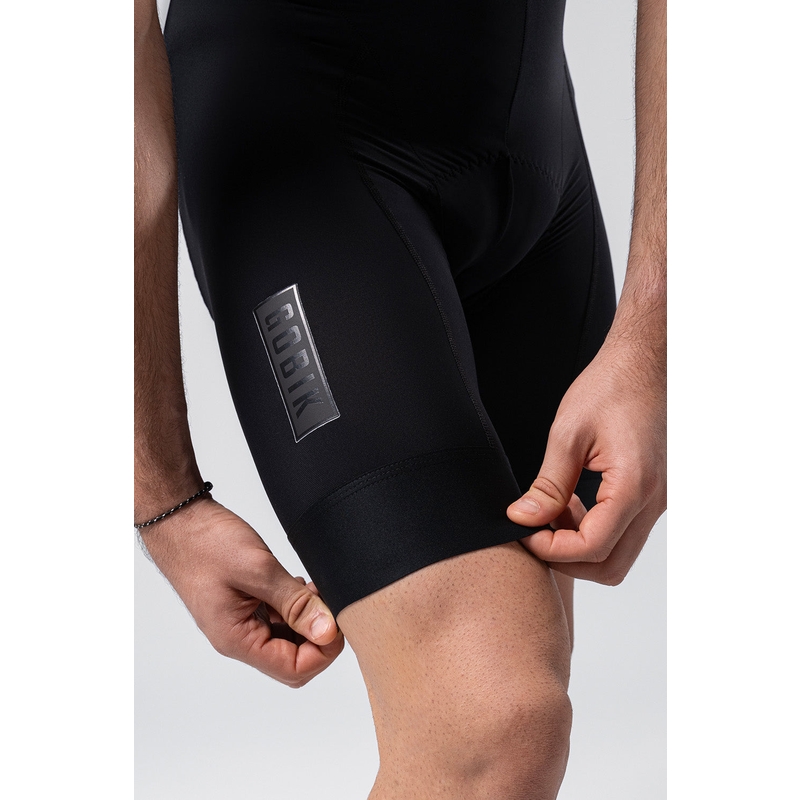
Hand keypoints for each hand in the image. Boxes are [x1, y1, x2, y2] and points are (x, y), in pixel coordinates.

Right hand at [139, 497, 344, 686]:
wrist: (181, 522)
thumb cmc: (207, 543)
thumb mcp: (258, 570)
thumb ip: (295, 603)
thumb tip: (327, 631)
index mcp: (237, 640)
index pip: (293, 669)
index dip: (323, 650)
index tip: (337, 621)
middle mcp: (238, 639)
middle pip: (293, 660)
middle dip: (318, 636)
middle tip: (327, 603)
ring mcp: (241, 624)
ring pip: (287, 640)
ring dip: (307, 619)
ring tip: (312, 589)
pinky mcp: (244, 608)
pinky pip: (277, 621)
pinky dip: (294, 608)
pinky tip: (298, 586)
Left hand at [507, 336, 665, 584]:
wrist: (643, 364)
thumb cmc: (610, 388)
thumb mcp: (567, 435)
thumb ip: (548, 485)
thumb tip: (523, 519)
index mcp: (633, 486)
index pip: (592, 548)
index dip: (550, 548)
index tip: (523, 530)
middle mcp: (653, 502)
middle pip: (609, 565)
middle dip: (565, 558)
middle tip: (534, 531)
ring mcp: (657, 501)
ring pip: (618, 554)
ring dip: (580, 546)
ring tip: (552, 511)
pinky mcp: (652, 495)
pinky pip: (624, 532)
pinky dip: (594, 531)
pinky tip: (572, 503)